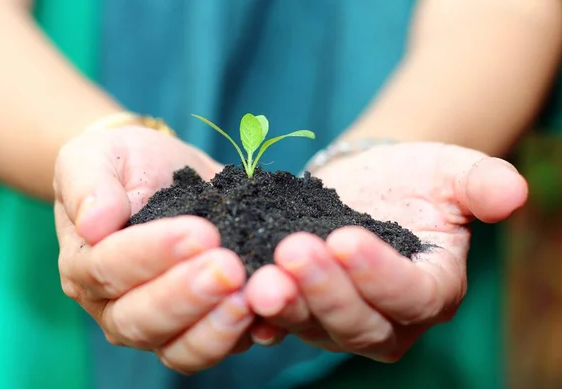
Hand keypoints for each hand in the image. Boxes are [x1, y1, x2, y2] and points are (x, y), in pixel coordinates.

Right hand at [53, 126, 253, 372]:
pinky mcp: (202, 324)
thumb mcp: (95, 156)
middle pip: (142, 321)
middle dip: (187, 296)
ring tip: (249, 298)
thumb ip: (88, 185)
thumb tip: (94, 223)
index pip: (109, 270)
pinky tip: (270, 317)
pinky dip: (246, 336)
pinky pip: (220, 346)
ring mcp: (161, 324)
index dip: (151, 255)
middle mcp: (117, 306)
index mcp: (86, 265)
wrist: (161, 171)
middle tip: (228, 267)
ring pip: (180, 349)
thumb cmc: (125, 164)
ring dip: (216, 328)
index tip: (197, 232)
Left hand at [245, 142, 527, 359]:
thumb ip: (482, 183)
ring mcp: (338, 320)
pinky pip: (277, 318)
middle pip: (358, 322)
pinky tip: (234, 286)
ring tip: (257, 275)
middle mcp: (386, 320)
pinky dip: (254, 309)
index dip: (379, 274)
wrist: (363, 186)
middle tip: (292, 251)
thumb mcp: (450, 173)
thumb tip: (513, 192)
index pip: (410, 297)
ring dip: (285, 304)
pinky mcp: (301, 309)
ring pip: (313, 325)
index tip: (346, 237)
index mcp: (430, 292)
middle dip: (325, 290)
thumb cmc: (411, 181)